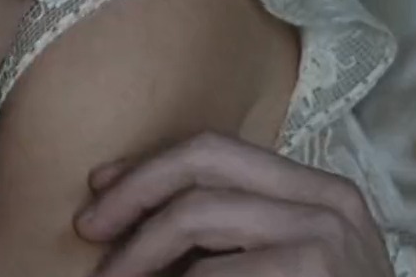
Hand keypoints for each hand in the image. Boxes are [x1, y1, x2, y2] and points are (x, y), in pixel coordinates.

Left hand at [76, 132, 393, 276]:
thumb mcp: (292, 260)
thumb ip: (234, 232)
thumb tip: (128, 216)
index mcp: (321, 192)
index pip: (217, 151)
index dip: (149, 167)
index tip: (101, 189)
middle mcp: (327, 202)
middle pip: (202, 162)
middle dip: (134, 192)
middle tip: (88, 229)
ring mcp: (323, 237)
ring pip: (195, 215)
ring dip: (137, 252)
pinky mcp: (308, 272)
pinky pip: (207, 274)